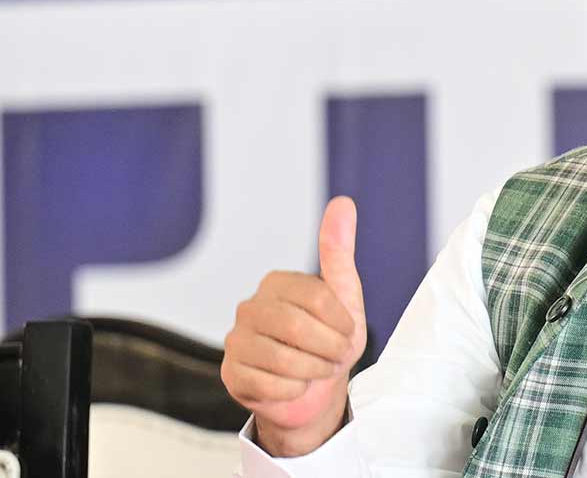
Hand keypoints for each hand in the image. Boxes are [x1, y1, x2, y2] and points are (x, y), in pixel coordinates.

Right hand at [221, 196, 366, 456]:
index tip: (348, 333)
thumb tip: (343, 203)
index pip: (317, 298)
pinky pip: (270, 385)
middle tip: (336, 357)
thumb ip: (338, 251)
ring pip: (282, 359)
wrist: (316, 389)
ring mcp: (236, 340)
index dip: (341, 323)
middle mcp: (250, 307)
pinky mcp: (231, 373)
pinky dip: (294, 390)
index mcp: (277, 283)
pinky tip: (295, 384)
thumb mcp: (345, 296)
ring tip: (317, 369)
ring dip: (313, 371)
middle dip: (329, 349)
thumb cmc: (331, 339)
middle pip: (297, 327)